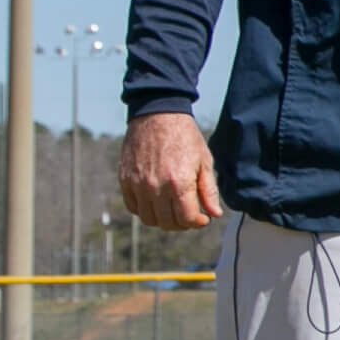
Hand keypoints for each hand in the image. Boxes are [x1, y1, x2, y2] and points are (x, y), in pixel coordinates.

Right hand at [121, 112, 223, 233]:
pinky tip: (157, 202)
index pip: (186, 218)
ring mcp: (138, 184)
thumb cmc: (185, 137)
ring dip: (163, 220)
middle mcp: (156, 187)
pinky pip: (133, 206)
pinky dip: (145, 210)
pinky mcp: (125, 180)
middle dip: (182, 224)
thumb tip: (214, 214)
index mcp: (179, 182)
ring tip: (174, 211)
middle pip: (167, 222)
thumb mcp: (204, 161)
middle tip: (190, 216)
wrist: (158, 115)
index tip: (203, 219)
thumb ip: (208, 190)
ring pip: (148, 219)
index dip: (197, 223)